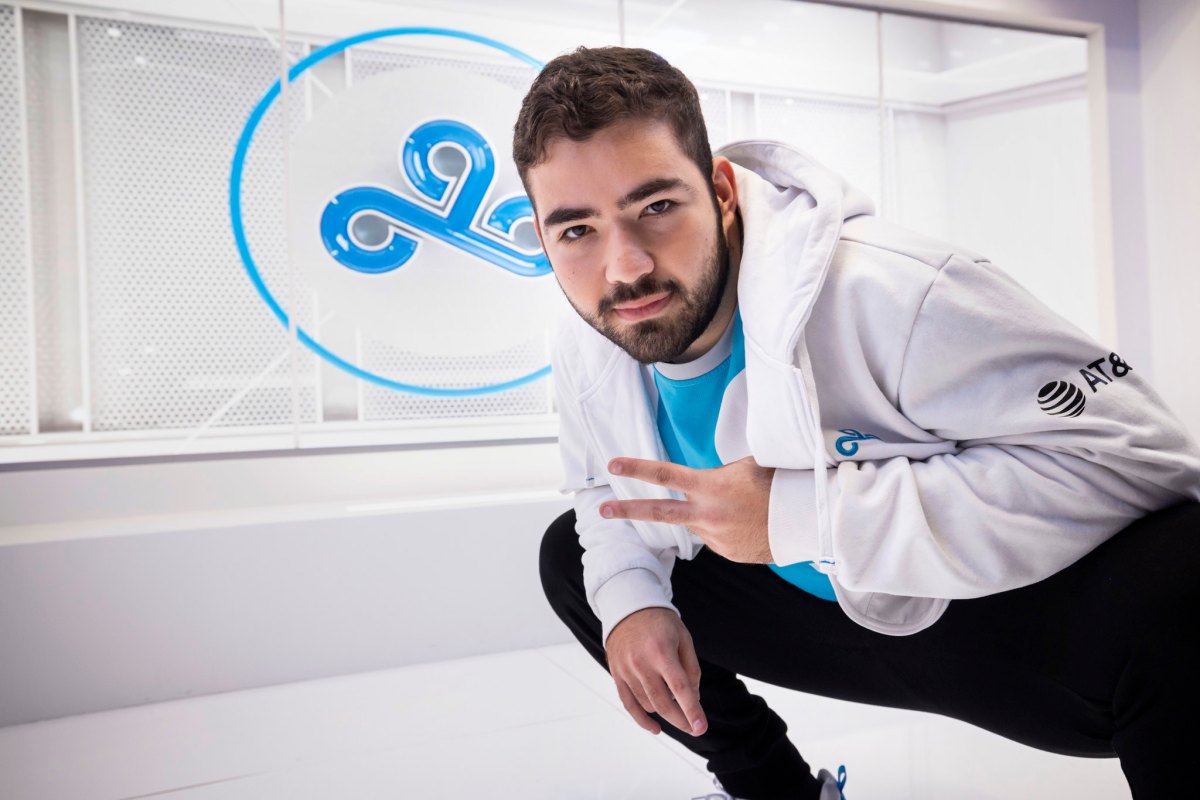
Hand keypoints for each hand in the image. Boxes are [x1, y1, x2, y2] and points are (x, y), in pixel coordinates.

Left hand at [600, 455, 774, 563]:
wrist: (806, 520)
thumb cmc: (778, 485)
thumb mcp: (745, 467)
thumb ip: (717, 475)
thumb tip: (704, 482)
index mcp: (710, 487)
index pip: (664, 476)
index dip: (637, 469)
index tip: (613, 464)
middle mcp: (707, 515)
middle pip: (659, 512)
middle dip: (628, 511)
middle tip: (602, 510)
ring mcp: (716, 537)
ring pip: (696, 524)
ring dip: (707, 515)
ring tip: (741, 507)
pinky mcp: (728, 552)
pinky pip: (716, 538)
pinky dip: (724, 529)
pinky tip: (747, 523)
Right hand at [605, 607, 707, 736]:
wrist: (628, 607)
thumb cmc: (661, 623)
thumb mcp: (683, 638)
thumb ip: (691, 669)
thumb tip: (693, 699)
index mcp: (661, 652)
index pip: (680, 688)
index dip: (692, 710)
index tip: (701, 727)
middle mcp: (641, 663)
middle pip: (663, 703)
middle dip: (681, 720)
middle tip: (694, 728)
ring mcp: (626, 670)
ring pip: (648, 705)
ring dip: (665, 713)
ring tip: (676, 706)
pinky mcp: (616, 674)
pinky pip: (629, 704)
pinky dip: (642, 720)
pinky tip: (655, 728)